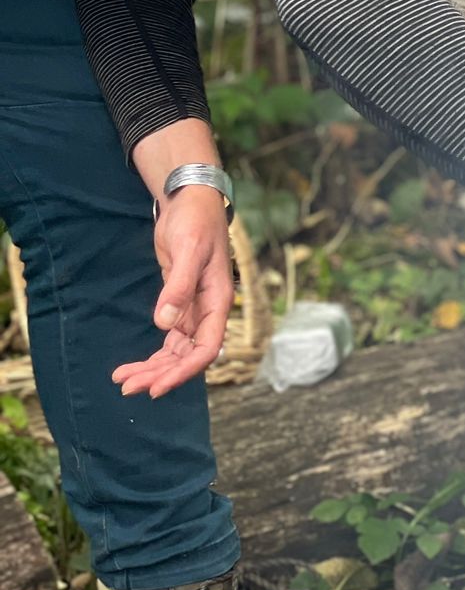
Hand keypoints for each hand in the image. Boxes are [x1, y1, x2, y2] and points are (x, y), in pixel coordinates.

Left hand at [112, 189, 233, 398]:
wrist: (188, 201)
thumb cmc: (195, 222)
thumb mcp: (188, 250)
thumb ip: (178, 287)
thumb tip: (164, 324)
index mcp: (217, 302)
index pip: (205, 349)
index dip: (183, 372)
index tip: (156, 387)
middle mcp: (208, 312)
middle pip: (187, 356)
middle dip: (160, 374)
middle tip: (128, 387)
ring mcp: (193, 310)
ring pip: (176, 352)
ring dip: (153, 368)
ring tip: (122, 380)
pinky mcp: (178, 304)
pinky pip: (168, 339)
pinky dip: (152, 355)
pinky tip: (131, 365)